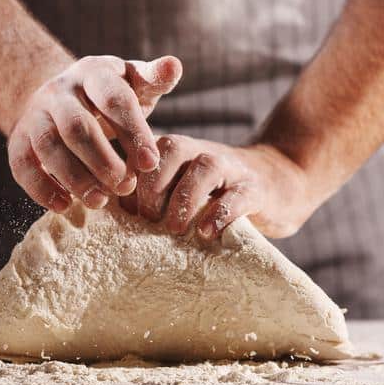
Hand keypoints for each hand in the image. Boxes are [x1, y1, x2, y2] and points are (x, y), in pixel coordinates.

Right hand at [8, 55, 181, 211]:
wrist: (63, 97)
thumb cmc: (112, 94)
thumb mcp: (135, 82)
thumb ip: (155, 78)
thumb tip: (174, 66)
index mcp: (94, 73)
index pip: (114, 100)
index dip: (133, 132)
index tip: (151, 163)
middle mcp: (60, 90)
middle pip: (77, 126)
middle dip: (102, 161)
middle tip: (126, 187)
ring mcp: (36, 113)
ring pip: (48, 146)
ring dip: (74, 177)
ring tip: (99, 201)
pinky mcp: (19, 138)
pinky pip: (22, 164)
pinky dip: (40, 188)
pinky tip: (64, 206)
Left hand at [127, 136, 313, 238]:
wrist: (276, 184)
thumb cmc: (213, 196)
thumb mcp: (179, 189)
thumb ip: (148, 197)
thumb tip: (107, 220)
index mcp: (174, 151)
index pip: (143, 152)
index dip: (127, 179)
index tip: (118, 210)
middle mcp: (200, 152)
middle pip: (170, 151)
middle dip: (152, 186)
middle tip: (145, 220)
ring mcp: (231, 168)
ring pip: (205, 168)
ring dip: (184, 198)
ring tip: (174, 228)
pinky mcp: (256, 189)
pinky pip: (238, 196)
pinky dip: (221, 213)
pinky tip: (207, 233)